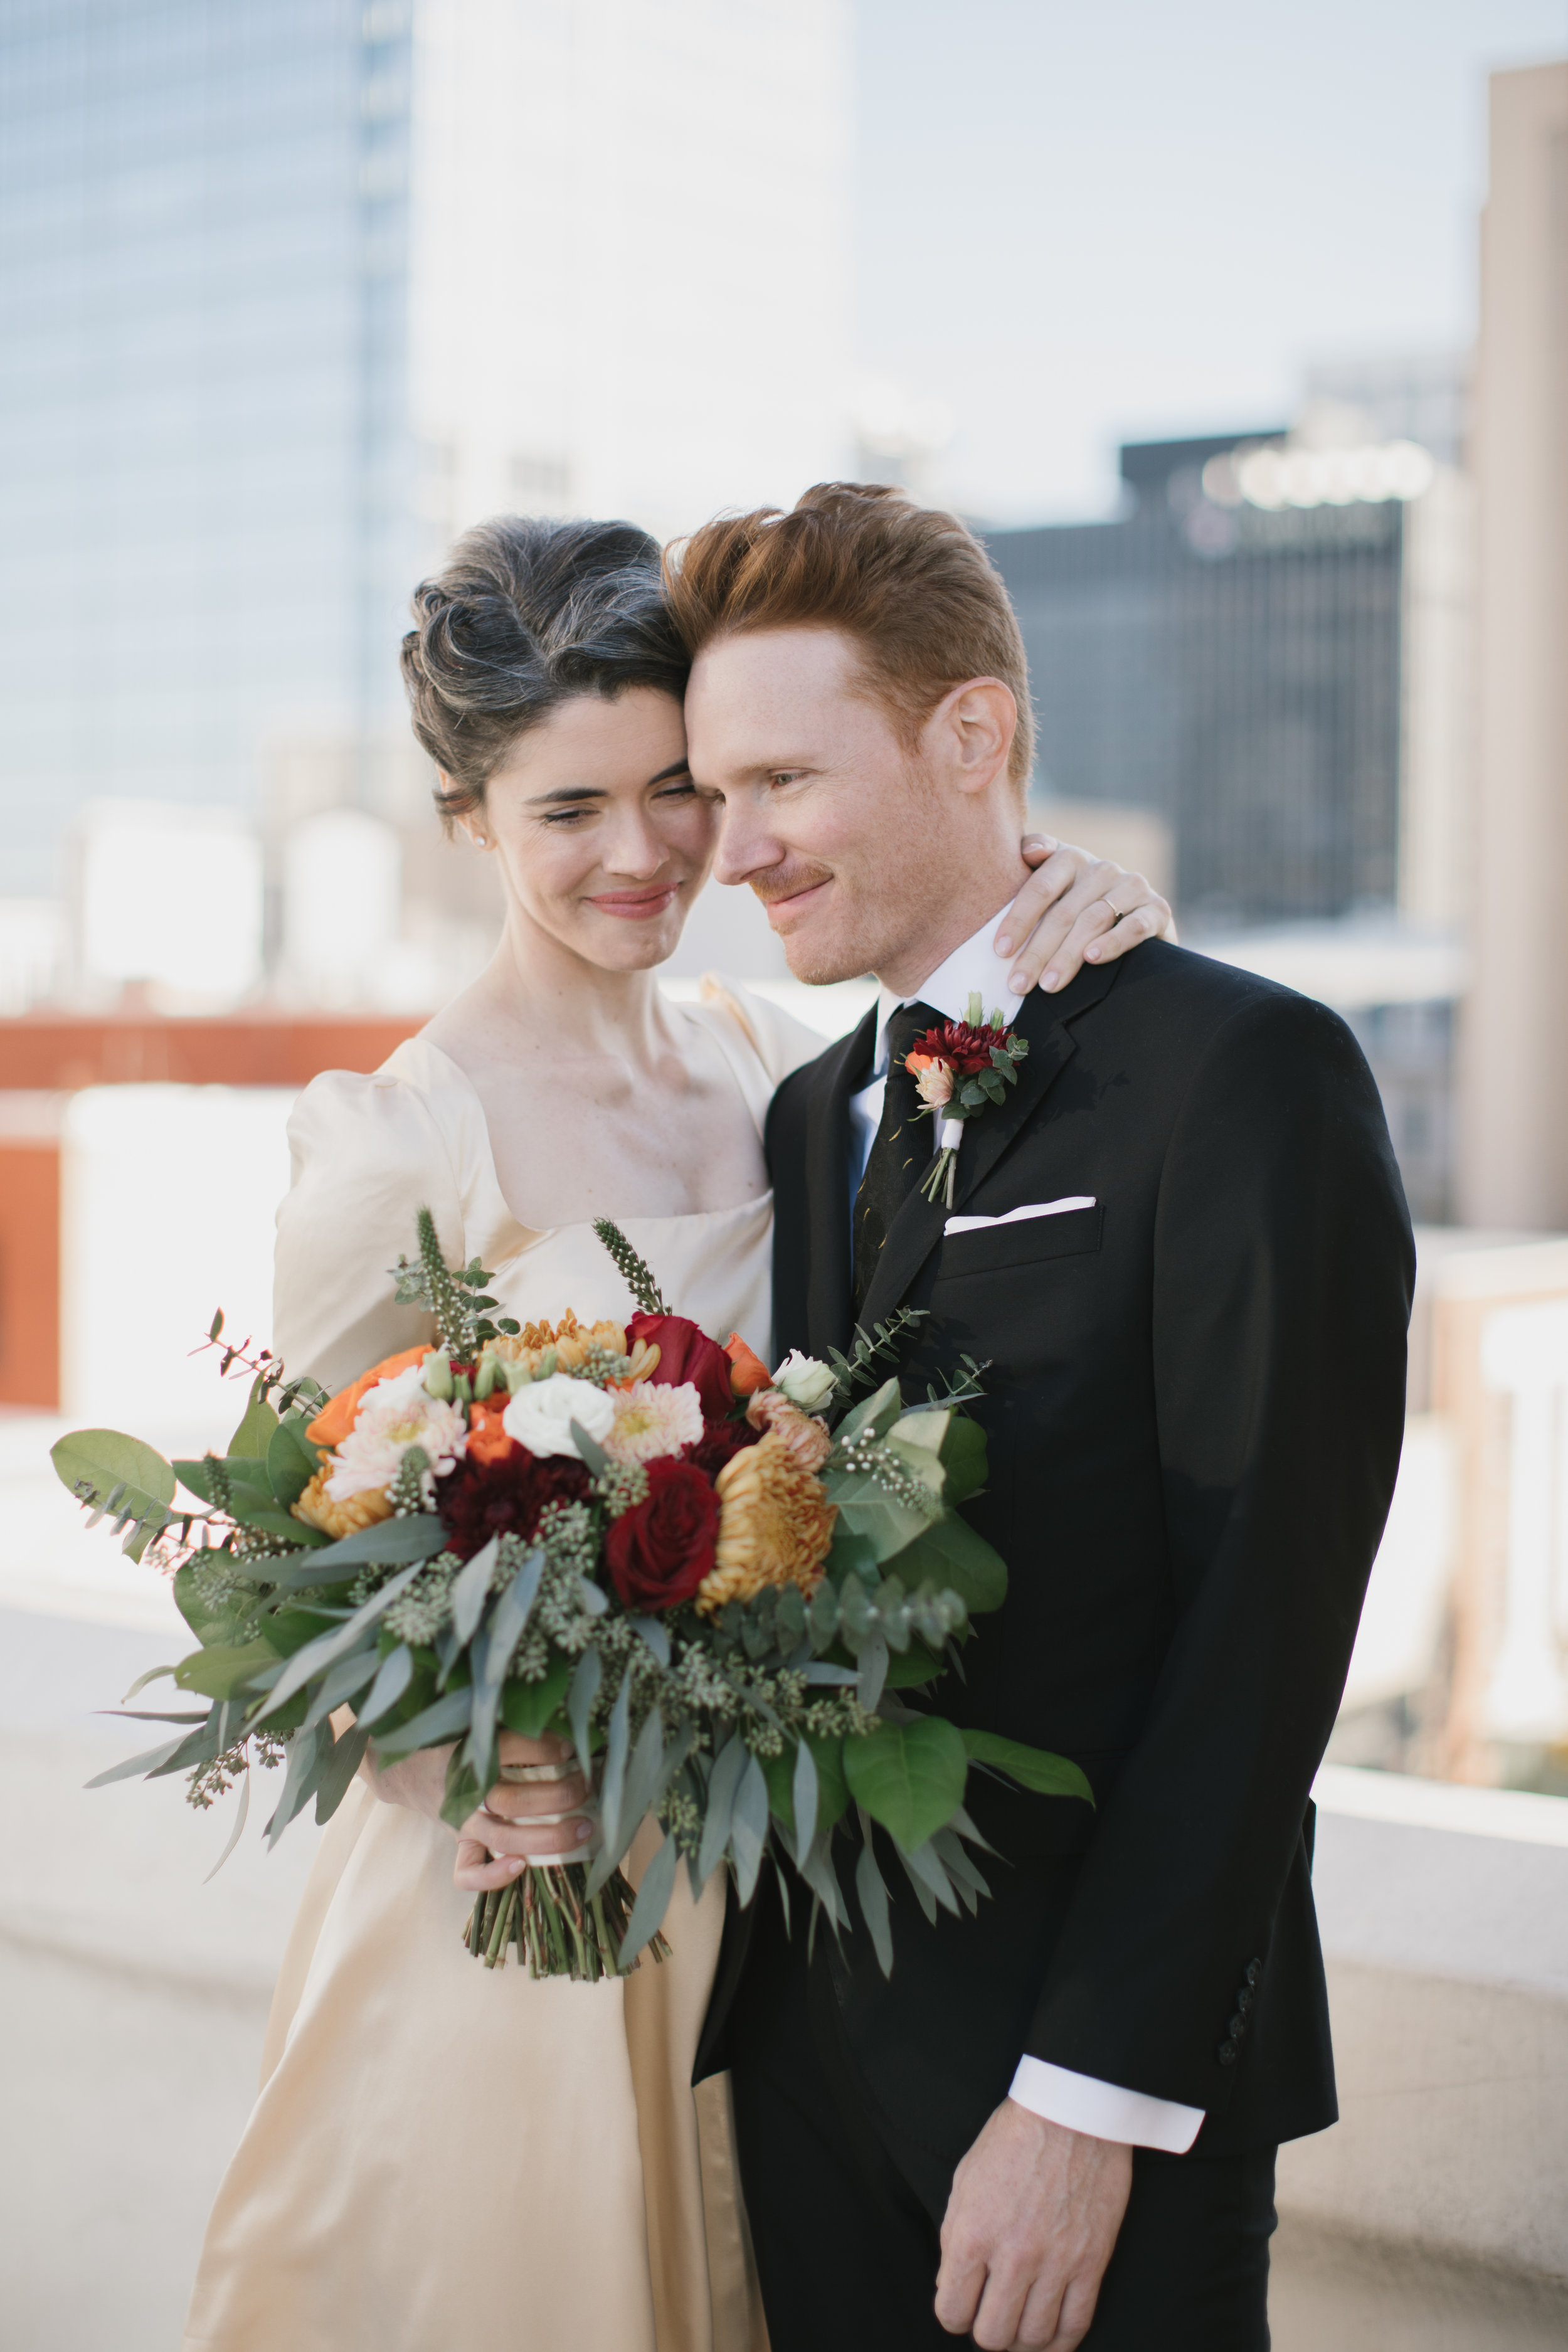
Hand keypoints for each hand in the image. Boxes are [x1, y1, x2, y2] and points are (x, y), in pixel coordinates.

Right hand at [364, 1731, 593, 1892]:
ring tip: (584, 1828)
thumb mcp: (471, 1720)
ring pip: (504, 1837)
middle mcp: (464, 1790)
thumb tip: (561, 1721)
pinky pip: (468, 1871)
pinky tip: (521, 1866)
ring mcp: (460, 1821)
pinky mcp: (458, 1841)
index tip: (570, 1746)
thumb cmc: (449, 1738)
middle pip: (514, 1799)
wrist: (403, 1768)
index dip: (544, 1748)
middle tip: (586, 1785)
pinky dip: (493, 1876)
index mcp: (465, 1751)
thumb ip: (505, 1718)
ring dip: (548, 1837)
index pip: (507, 1748)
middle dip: (559, 1795)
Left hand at [935, 2102, 1132, 2348]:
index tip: (963, 2305)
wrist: (1072, 2112)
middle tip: (992, 2314)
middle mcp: (1011, 2256)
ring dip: (1022, 2340)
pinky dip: (1061, 2342)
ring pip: (1033, 2338)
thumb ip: (954, 2236)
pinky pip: (1076, 2325)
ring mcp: (1055, 2263)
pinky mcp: (1092, 2263)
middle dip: (987, 2331)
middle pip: (993, 2335)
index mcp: (972, 2234)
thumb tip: (950, 2285)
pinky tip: (1052, 2337)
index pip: (952, 2311)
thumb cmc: (1014, 2138)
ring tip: (1020, 2326)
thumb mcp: (965, 2179)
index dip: (953, 2313)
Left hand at [995, 837, 1173, 996]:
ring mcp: (1132, 886)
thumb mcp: (1052, 888)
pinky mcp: (1157, 908)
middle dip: (1037, 952)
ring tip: (1048, 985)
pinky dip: (1113, 942)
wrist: (1136, 920)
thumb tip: (1028, 851)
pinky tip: (1092, 958)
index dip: (1018, 919)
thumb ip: (1033, 868)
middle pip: (1063, 912)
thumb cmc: (1078, 907)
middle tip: (1018, 983)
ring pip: (1093, 920)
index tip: (1000, 951)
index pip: (1040, 888)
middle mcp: (1101, 868)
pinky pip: (1134, 926)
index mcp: (1070, 858)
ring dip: (1067, 956)